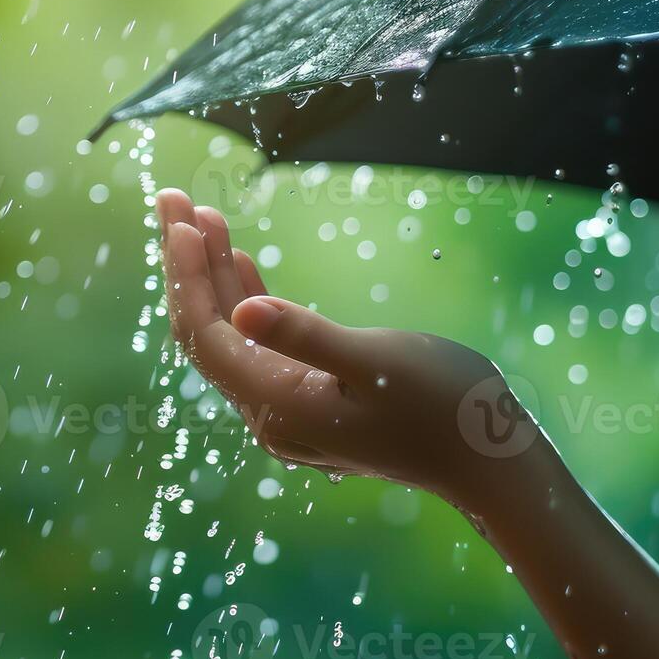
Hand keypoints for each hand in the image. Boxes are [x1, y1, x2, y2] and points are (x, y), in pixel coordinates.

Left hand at [156, 188, 553, 519]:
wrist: (487, 461)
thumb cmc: (443, 405)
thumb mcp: (376, 361)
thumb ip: (307, 335)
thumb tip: (242, 311)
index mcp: (277, 404)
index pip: (206, 333)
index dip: (186, 273)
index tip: (181, 216)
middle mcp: (269, 413)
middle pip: (206, 332)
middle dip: (187, 263)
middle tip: (171, 197)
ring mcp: (287, 409)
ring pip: (232, 334)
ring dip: (216, 274)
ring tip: (202, 215)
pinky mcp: (310, 400)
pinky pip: (259, 346)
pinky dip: (246, 299)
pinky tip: (241, 262)